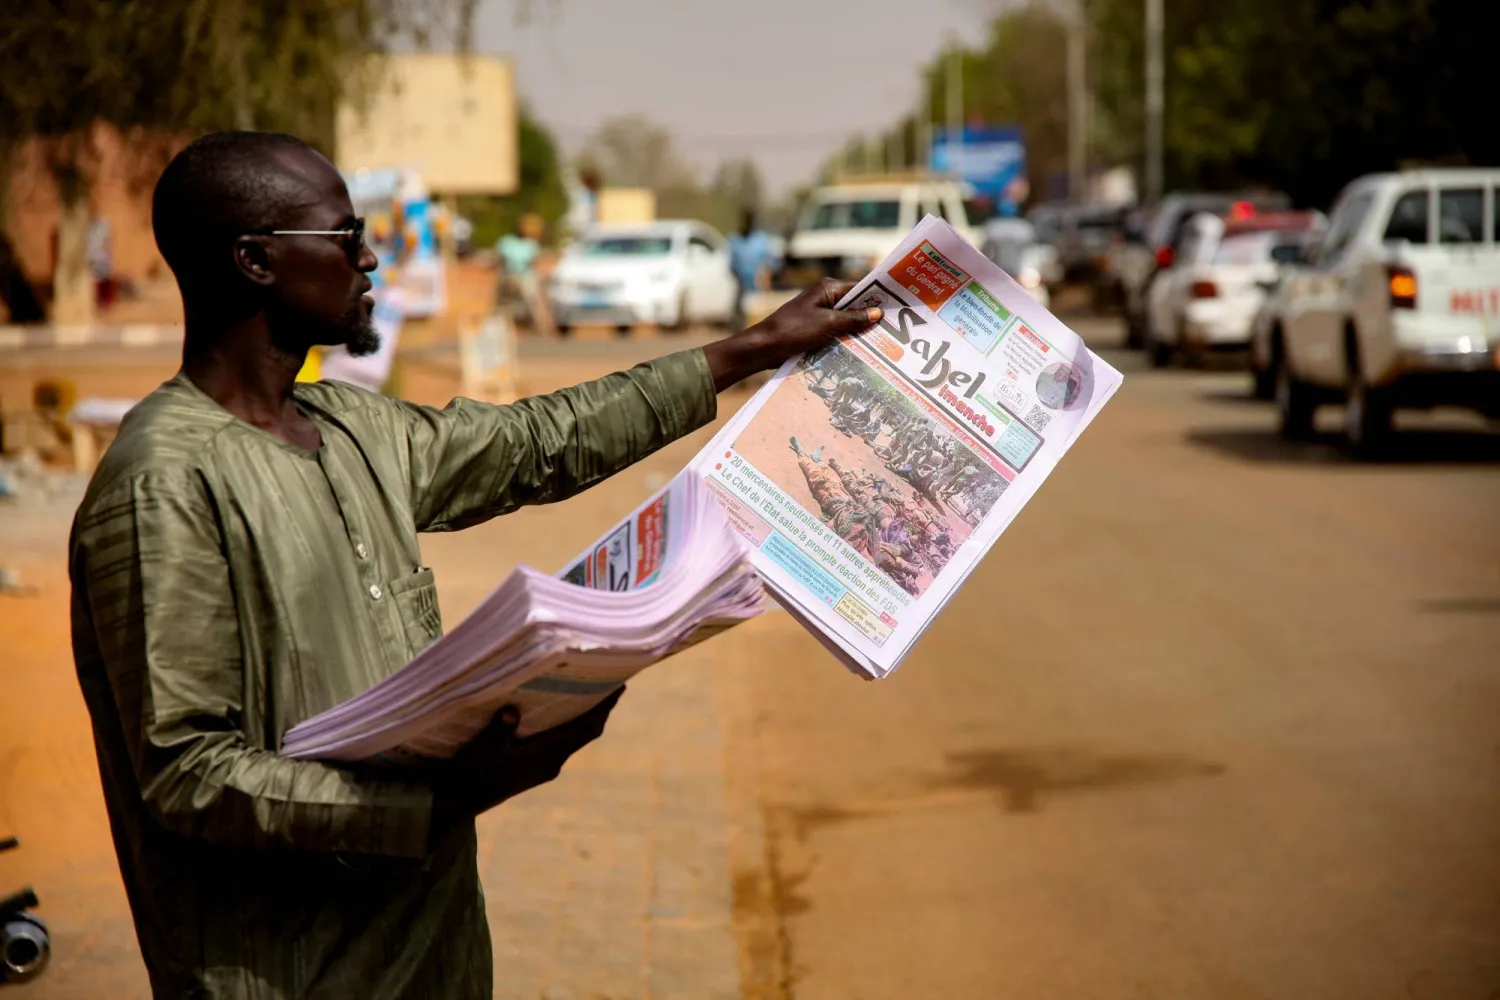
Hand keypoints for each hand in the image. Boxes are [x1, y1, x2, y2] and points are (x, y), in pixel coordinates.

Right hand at [430, 687, 625, 833]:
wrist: (455, 804)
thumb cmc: (468, 775)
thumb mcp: (480, 750)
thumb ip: (498, 730)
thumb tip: (512, 711)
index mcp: (545, 757)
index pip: (585, 729)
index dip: (604, 708)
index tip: (620, 685)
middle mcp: (551, 763)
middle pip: (585, 732)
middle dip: (599, 707)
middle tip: (609, 678)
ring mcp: (543, 768)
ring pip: (573, 739)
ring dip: (584, 716)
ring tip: (590, 688)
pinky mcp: (533, 770)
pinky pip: (560, 743)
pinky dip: (567, 725)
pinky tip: (560, 711)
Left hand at [702, 279, 882, 391]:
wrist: (764, 347)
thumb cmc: (793, 331)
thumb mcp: (827, 324)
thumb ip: (853, 319)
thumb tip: (878, 313)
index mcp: (827, 288)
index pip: (860, 289)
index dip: (877, 298)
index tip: (897, 307)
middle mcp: (824, 298)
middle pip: (854, 306)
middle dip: (870, 316)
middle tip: (894, 328)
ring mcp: (819, 314)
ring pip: (846, 321)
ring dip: (858, 330)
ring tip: (882, 342)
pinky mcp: (814, 329)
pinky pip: (836, 332)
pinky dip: (846, 339)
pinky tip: (861, 350)